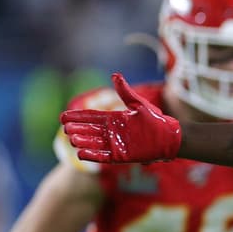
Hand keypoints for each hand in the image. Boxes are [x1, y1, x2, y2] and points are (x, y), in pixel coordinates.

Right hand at [61, 73, 180, 162]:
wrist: (169, 137)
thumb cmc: (156, 119)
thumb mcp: (138, 104)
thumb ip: (125, 92)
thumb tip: (115, 75)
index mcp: (114, 119)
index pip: (91, 117)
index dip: (77, 117)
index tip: (63, 116)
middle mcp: (112, 132)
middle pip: (89, 130)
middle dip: (77, 129)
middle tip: (66, 128)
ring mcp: (115, 144)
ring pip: (94, 143)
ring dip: (83, 141)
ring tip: (72, 139)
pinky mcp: (121, 156)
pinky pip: (103, 156)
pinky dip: (92, 155)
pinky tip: (80, 153)